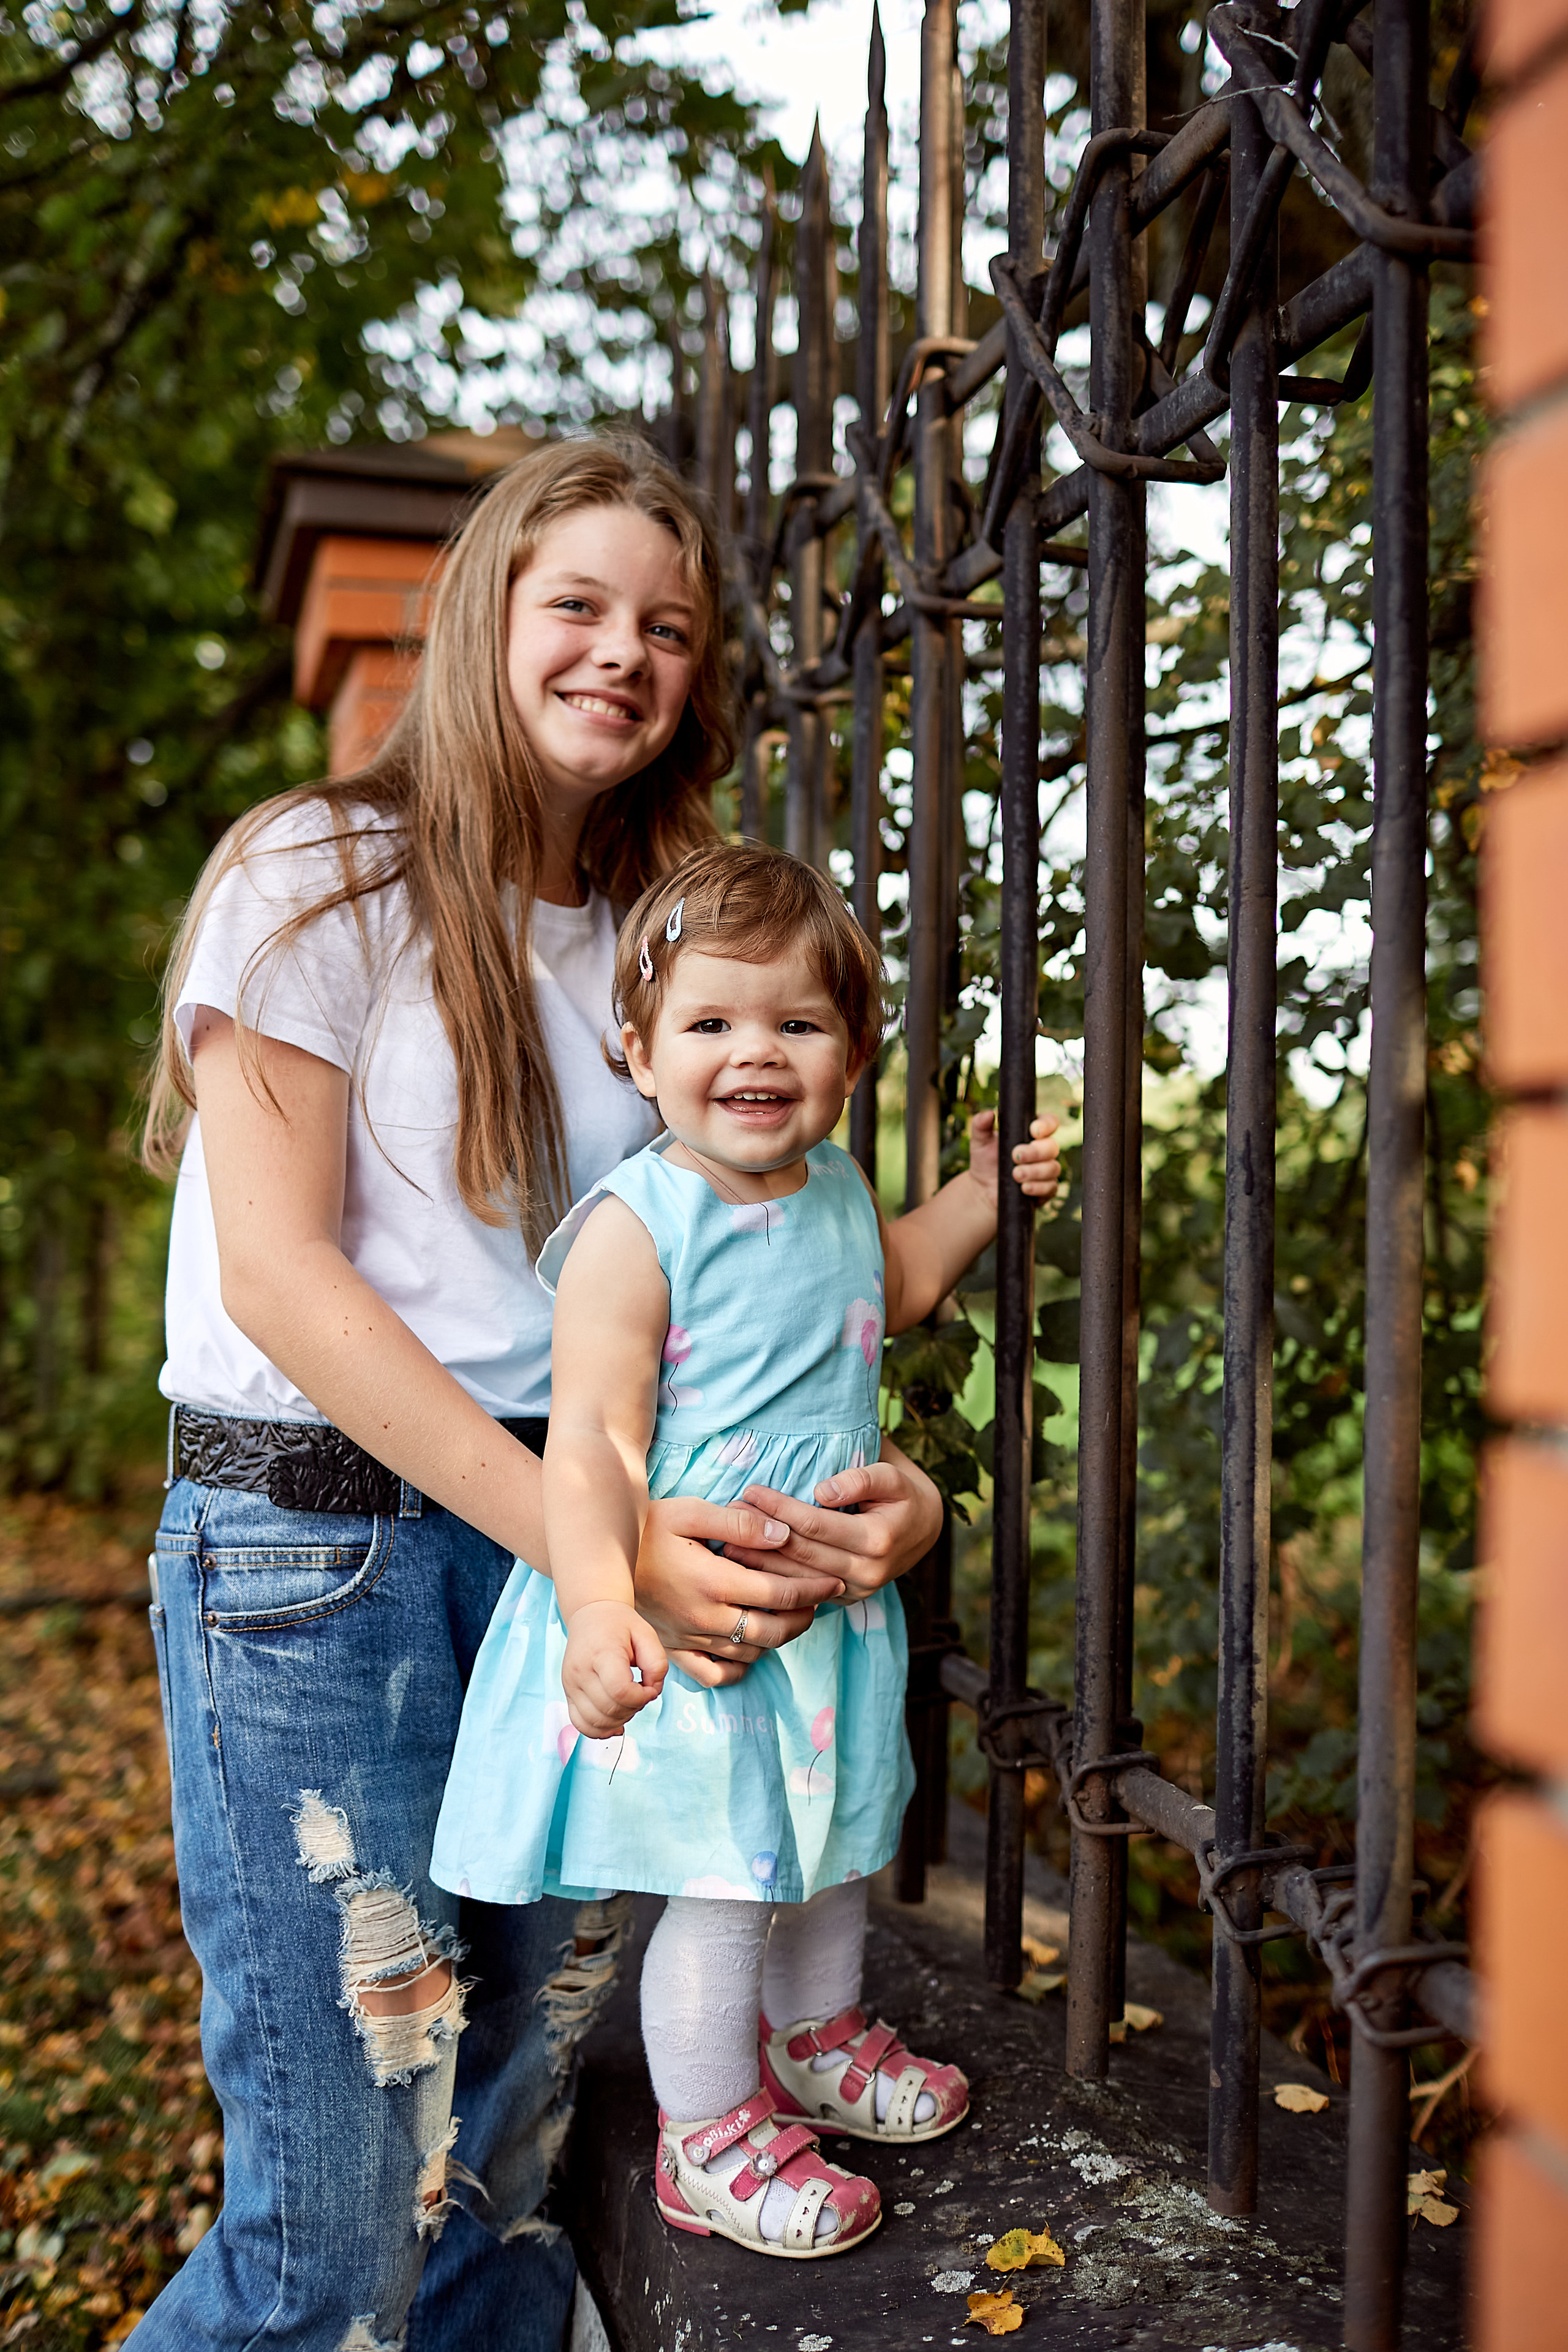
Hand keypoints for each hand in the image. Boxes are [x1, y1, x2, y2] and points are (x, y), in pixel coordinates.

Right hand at [562, 1600, 668, 1737]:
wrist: (590, 1615)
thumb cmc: (621, 1625)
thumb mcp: (647, 1634)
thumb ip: (657, 1663)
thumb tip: (651, 1692)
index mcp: (601, 1653)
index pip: (620, 1691)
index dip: (641, 1697)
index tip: (649, 1688)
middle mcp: (580, 1671)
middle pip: (609, 1709)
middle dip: (634, 1708)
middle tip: (641, 1693)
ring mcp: (570, 1684)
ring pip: (595, 1722)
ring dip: (619, 1720)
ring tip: (629, 1702)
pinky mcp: (567, 1693)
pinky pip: (580, 1724)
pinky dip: (600, 1730)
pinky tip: (615, 1721)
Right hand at [632, 1494, 845, 1677]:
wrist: (601, 1556)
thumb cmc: (650, 1526)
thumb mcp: (691, 1510)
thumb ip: (739, 1522)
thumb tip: (784, 1534)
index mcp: (711, 1581)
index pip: (778, 1592)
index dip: (812, 1588)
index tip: (833, 1581)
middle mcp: (702, 1616)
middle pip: (771, 1630)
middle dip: (804, 1616)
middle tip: (822, 1600)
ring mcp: (687, 1638)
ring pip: (749, 1652)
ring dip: (779, 1638)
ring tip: (795, 1618)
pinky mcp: (673, 1649)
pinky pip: (714, 1674)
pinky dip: (740, 1668)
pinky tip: (753, 1649)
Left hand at [723, 1442, 943, 1606]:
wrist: (924, 1528)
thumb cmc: (901, 1492)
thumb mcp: (891, 1475)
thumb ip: (860, 1479)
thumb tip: (821, 1492)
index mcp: (877, 1539)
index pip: (815, 1524)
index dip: (780, 1507)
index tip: (751, 1489)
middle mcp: (867, 1572)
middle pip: (801, 1553)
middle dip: (762, 1533)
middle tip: (728, 1512)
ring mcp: (855, 1590)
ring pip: (798, 1579)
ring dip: (760, 1561)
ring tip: (727, 1540)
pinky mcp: (845, 1598)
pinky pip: (804, 1590)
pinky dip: (775, 1577)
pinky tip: (748, 1563)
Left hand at [966, 1109, 1062, 1206]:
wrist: (983, 1188)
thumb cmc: (985, 1160)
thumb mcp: (980, 1142)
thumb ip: (980, 1125)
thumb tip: (988, 1114)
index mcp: (1031, 1133)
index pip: (1049, 1122)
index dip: (1046, 1125)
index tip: (1033, 1131)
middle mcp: (1043, 1150)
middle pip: (1052, 1146)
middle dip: (1035, 1152)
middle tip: (1015, 1156)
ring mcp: (1046, 1170)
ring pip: (1052, 1168)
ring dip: (1034, 1171)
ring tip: (1015, 1174)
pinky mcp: (1046, 1189)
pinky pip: (1051, 1187)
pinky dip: (1038, 1187)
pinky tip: (1024, 1187)